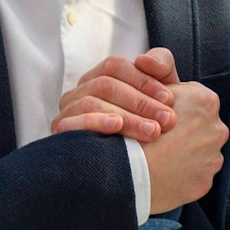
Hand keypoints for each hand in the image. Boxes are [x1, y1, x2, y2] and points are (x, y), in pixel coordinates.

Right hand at [51, 49, 177, 140]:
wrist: (137, 169)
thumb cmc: (150, 123)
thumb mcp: (160, 95)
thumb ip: (161, 68)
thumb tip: (144, 59)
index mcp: (100, 77)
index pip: (114, 66)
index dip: (142, 79)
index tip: (169, 99)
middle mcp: (80, 92)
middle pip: (105, 84)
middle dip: (140, 102)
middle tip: (167, 120)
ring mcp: (67, 112)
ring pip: (92, 103)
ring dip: (126, 116)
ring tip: (152, 131)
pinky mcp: (61, 134)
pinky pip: (72, 123)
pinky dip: (96, 122)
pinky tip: (117, 126)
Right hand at [142, 76, 226, 213]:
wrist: (129, 173)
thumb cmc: (134, 124)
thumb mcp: (145, 86)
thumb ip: (157, 71)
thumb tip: (149, 62)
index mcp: (205, 101)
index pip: (191, 98)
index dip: (169, 105)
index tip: (154, 115)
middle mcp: (217, 128)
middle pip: (198, 125)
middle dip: (180, 129)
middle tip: (155, 137)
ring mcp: (213, 158)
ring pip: (197, 151)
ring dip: (182, 152)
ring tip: (157, 156)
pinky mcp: (205, 182)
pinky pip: (194, 175)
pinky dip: (181, 174)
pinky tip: (162, 172)